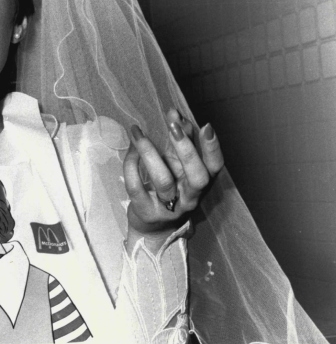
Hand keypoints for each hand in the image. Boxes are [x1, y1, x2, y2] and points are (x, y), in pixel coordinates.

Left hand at [123, 109, 223, 241]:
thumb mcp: (176, 167)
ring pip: (163, 180)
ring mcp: (168, 207)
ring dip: (150, 153)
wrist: (152, 228)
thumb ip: (178, 143)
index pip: (214, 167)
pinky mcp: (145, 211)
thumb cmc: (167, 190)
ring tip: (138, 133)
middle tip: (172, 125)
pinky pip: (137, 187)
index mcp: (200, 184)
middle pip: (197, 177)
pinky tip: (130, 150)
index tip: (206, 126)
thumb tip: (177, 115)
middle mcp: (189, 197)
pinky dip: (132, 166)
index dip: (213, 148)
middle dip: (186, 149)